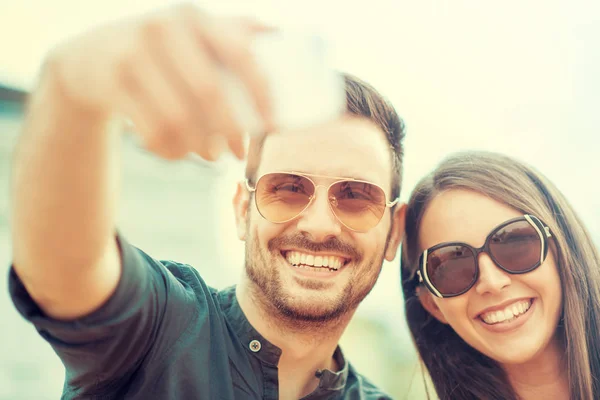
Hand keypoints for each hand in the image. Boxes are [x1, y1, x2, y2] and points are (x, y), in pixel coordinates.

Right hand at [45, 3, 272, 159]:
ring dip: (201, 146)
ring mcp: (133, 56)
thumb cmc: (160, 48)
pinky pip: (152, 132)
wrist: (91, 57)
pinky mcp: (112, 86)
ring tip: (211, 154)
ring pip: (179, 119)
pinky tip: (180, 152)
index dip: (261, 95)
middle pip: (209, 93)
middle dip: (232, 130)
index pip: (240, 55)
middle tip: (240, 151)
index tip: (273, 127)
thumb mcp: (191, 30)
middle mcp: (163, 30)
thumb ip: (232, 31)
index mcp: (194, 18)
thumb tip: (278, 36)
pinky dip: (172, 151)